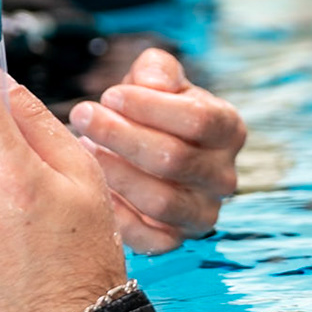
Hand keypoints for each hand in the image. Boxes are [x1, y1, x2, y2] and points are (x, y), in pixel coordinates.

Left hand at [68, 49, 245, 254]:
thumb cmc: (150, 111)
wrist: (143, 153)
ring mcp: (203, 213)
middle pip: (174, 159)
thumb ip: (157, 70)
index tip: (109, 95)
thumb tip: (154, 82)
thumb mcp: (156, 80)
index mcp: (228, 129)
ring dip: (115, 174)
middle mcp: (224, 176)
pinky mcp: (177, 240)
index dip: (150, 107)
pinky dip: (116, 216)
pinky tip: (90, 188)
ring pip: (161, 201)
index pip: (199, 120)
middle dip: (121, 136)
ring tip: (83, 149)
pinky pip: (149, 239)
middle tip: (82, 116)